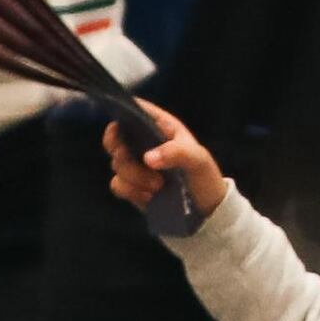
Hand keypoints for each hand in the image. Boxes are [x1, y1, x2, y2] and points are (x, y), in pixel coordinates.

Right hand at [104, 97, 228, 218]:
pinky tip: (149, 197)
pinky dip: (131, 191)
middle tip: (144, 164)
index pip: (135, 109)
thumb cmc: (204, 176)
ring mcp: (137, 164)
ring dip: (134, 177)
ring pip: (116, 164)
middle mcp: (145, 142)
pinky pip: (117, 184)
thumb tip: (148, 158)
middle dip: (125, 155)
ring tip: (158, 187)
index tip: (119, 129)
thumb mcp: (198, 160)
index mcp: (161, 127)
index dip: (122, 113)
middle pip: (115, 139)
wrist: (204, 211)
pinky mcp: (132, 186)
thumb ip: (177, 153)